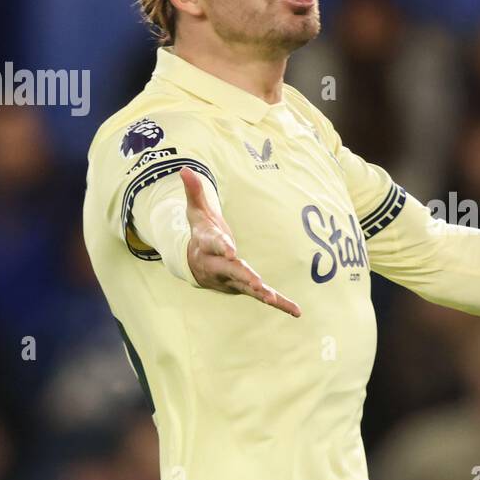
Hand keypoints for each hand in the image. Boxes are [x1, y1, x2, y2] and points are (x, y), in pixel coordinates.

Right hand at [180, 167, 301, 316]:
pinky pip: (263, 297)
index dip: (223, 247)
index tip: (230, 250)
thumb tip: (184, 168)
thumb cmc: (201, 233)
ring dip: (261, 294)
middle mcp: (219, 266)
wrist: (195, 264)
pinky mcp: (245, 287)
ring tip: (273, 300)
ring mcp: (232, 280)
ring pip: (248, 288)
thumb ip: (194, 192)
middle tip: (257, 283)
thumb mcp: (197, 212)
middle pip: (233, 271)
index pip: (215, 245)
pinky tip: (296, 311)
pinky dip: (280, 304)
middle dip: (245, 276)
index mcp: (208, 246)